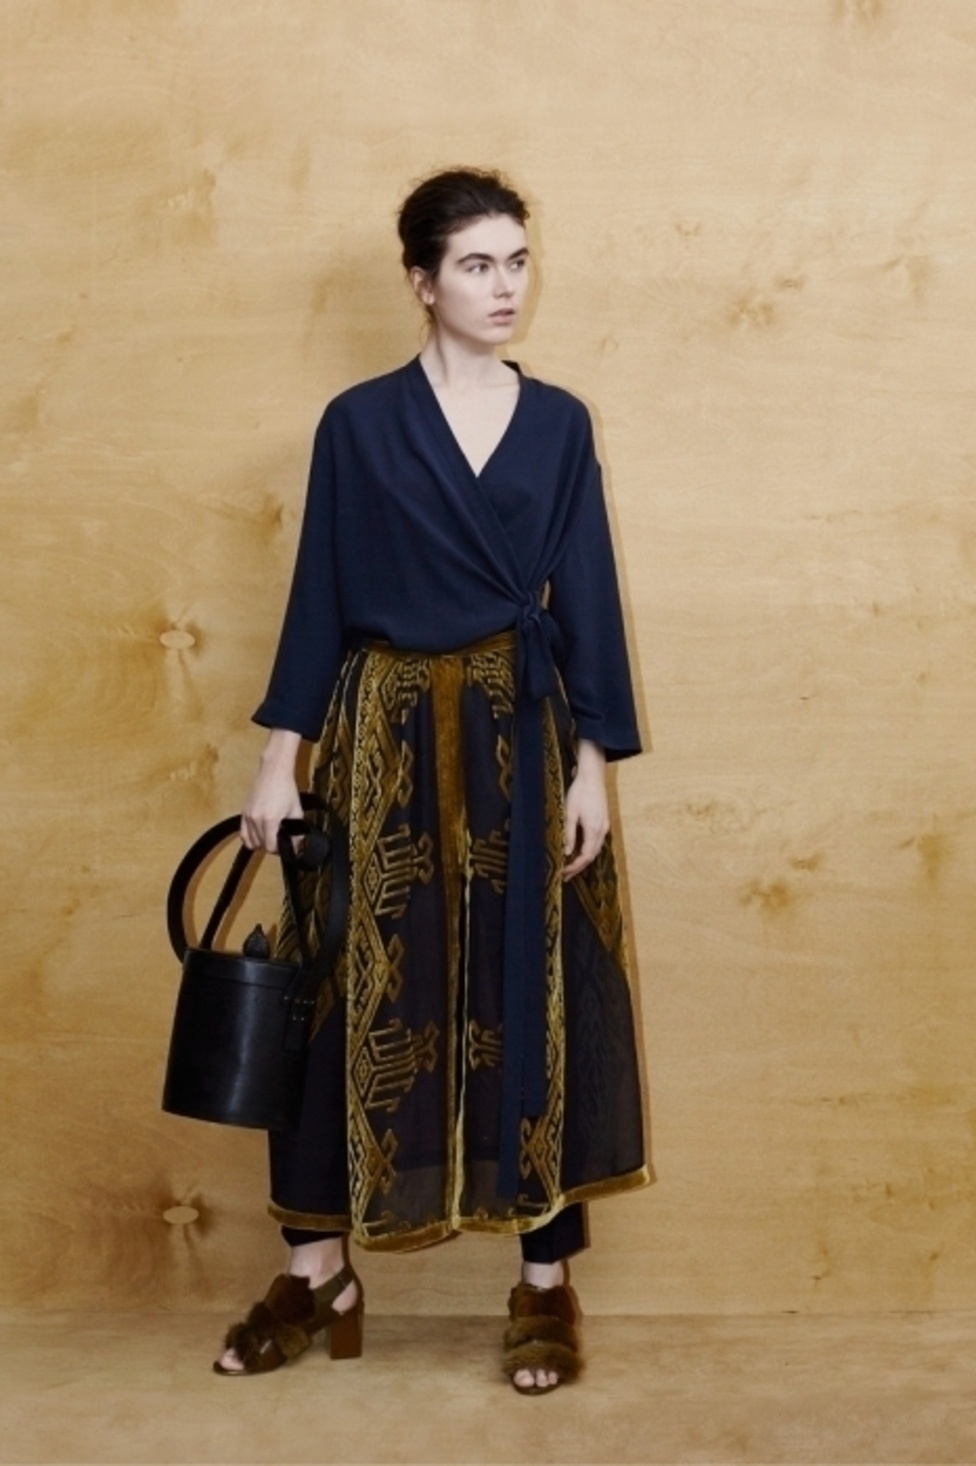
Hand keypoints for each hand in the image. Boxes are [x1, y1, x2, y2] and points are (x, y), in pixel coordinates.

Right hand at [241, 729, 302, 852]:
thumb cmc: (286, 790)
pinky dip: (249, 838)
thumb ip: (297, 831)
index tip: (284, 846)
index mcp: (270, 820)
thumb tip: (296, 846)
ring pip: (250, 841)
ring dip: (260, 842)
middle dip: (271, 845)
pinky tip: (258, 835)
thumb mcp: (296, 811)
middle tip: (280, 840)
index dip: (278, 849)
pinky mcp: (243, 812)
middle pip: (260, 845)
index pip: (270, 846)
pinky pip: (242, 833)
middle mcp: (256, 819)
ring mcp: (248, 815)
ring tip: (270, 837)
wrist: (274, 773)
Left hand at [562, 740, 607, 880]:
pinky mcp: (603, 821)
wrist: (593, 776)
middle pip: (592, 855)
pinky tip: (579, 850)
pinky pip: (596, 841)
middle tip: (566, 875)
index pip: (585, 856)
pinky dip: (588, 849)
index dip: (575, 867)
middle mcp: (602, 830)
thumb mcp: (570, 813)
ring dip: (583, 859)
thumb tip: (566, 852)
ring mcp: (604, 826)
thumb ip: (569, 834)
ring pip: (595, 849)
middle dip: (578, 867)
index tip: (564, 873)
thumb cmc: (580, 792)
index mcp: (594, 830)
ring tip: (570, 866)